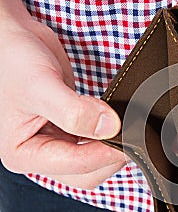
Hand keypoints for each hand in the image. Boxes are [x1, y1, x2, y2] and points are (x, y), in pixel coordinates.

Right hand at [0, 0, 124, 188]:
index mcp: (24, 153)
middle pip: (88, 171)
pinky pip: (95, 141)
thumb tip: (109, 128)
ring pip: (94, 160)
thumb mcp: (39, 86)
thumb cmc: (10, 60)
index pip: (76, 166)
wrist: (12, 40)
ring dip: (113, 147)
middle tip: (132, 135)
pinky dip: (110, 136)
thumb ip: (73, 111)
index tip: (127, 139)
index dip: (105, 154)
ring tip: (128, 129)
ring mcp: (58, 140)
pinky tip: (119, 124)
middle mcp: (41, 152)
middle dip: (111, 156)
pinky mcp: (71, 129)